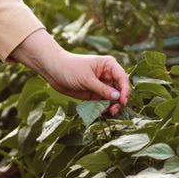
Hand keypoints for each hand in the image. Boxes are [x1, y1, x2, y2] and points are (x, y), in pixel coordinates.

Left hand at [9, 30, 130, 114]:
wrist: (53, 71)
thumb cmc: (70, 68)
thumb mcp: (87, 79)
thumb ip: (102, 89)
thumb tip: (117, 97)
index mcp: (109, 65)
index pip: (122, 78)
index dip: (125, 90)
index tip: (122, 101)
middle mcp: (108, 75)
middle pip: (120, 89)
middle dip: (120, 100)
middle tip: (114, 110)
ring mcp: (102, 85)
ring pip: (114, 98)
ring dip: (113, 106)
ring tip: (109, 112)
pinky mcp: (95, 94)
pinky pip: (104, 102)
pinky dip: (105, 108)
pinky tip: (103, 112)